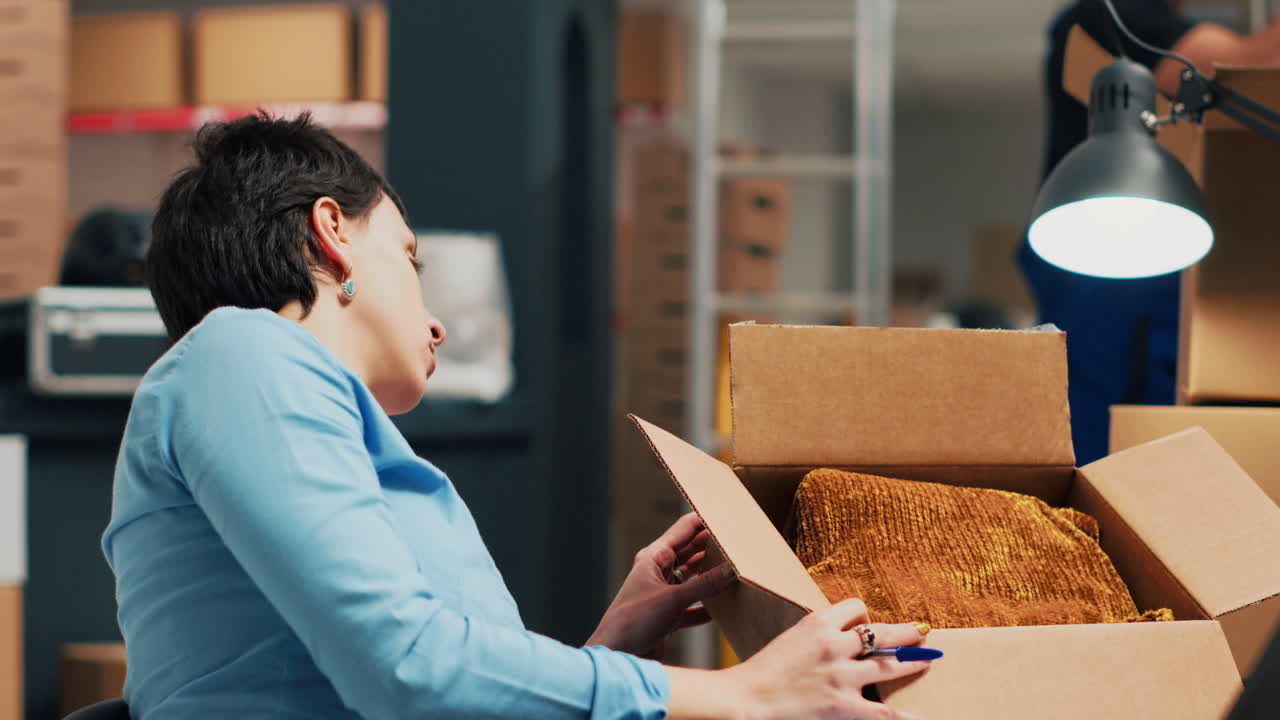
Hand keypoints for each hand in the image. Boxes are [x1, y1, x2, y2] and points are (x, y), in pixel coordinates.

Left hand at [587, 512, 735, 658]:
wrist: (618, 656)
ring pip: (693, 579)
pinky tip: (723, 610)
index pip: (683, 530)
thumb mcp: (673, 599)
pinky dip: (706, 607)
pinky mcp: (668, 616)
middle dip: (711, 547)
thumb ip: (704, 585)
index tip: (726, 516)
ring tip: (734, 570)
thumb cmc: (633, 621)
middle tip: (737, 541)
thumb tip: (731, 570)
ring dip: (710, 577)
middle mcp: (658, 572)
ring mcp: (663, 594)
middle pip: (690, 553)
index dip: (703, 520)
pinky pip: (693, 606)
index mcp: (653, 558)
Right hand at [721, 598, 931, 719]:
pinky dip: (904, 715)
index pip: (854, 607)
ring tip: (928, 660)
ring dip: (912, 661)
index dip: (863, 614)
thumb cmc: (760, 673)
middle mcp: (835, 645)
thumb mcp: (789, 640)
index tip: (866, 623)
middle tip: (924, 631)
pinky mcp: (845, 708)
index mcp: (817, 623)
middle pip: (882, 632)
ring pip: (889, 664)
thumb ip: (815, 636)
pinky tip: (920, 716)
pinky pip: (884, 712)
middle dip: (906, 632)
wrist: (745, 701)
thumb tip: (839, 637)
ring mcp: (842, 677)